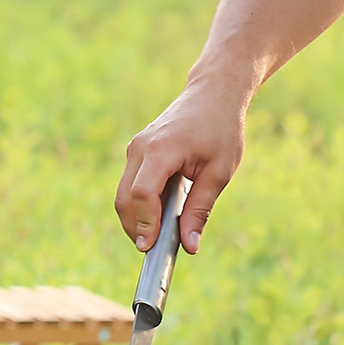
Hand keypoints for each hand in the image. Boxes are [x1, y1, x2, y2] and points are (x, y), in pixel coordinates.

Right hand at [114, 75, 250, 255]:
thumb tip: (190, 246)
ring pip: (124, 193)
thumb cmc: (220, 129)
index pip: (142, 193)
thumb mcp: (219, 173)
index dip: (145, 224)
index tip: (151, 248)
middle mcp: (141, 147)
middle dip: (135, 228)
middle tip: (155, 250)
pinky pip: (131, 183)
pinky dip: (140, 204)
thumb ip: (201, 210)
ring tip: (161, 234)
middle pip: (124, 198)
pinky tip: (161, 215)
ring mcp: (136, 147)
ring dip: (137, 217)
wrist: (212, 94)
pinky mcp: (138, 150)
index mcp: (162, 149)